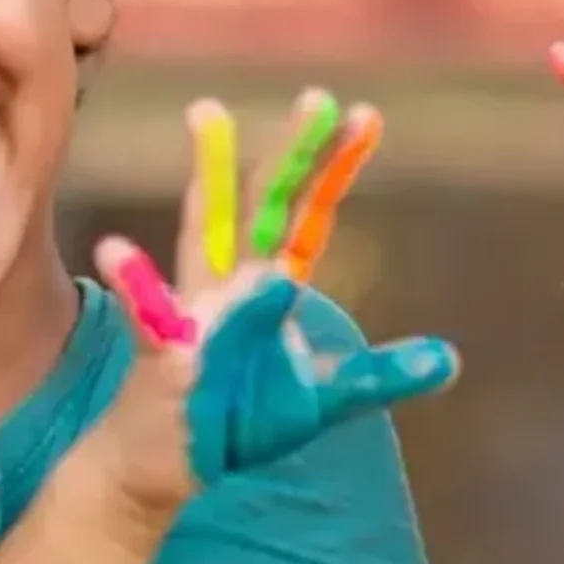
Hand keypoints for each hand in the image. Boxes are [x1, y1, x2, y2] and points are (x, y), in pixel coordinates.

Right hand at [157, 91, 461, 475]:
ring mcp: (191, 314)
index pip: (306, 218)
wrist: (157, 466)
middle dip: (292, 154)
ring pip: (204, 234)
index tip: (366, 116)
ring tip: (207, 111)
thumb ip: (376, 375)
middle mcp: (228, 286)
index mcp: (266, 288)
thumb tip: (448, 359)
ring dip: (208, 176)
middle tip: (319, 98)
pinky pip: (150, 317)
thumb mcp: (321, 401)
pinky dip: (133, 282)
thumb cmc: (236, 423)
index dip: (335, 170)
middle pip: (263, 206)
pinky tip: (114, 250)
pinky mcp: (162, 355)